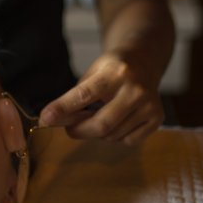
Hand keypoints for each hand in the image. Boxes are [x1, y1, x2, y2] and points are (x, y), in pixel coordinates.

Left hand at [38, 53, 164, 144]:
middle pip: (102, 124)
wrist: (144, 61)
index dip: (63, 108)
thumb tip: (53, 121)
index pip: (85, 94)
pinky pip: (128, 140)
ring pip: (113, 135)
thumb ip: (74, 97)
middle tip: (69, 128)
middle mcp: (135, 89)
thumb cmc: (112, 69)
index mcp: (116, 72)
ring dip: (98, 132)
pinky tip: (118, 120)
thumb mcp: (92, 73)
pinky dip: (116, 136)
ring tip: (99, 115)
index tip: (45, 118)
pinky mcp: (157, 118)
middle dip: (79, 130)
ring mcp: (149, 105)